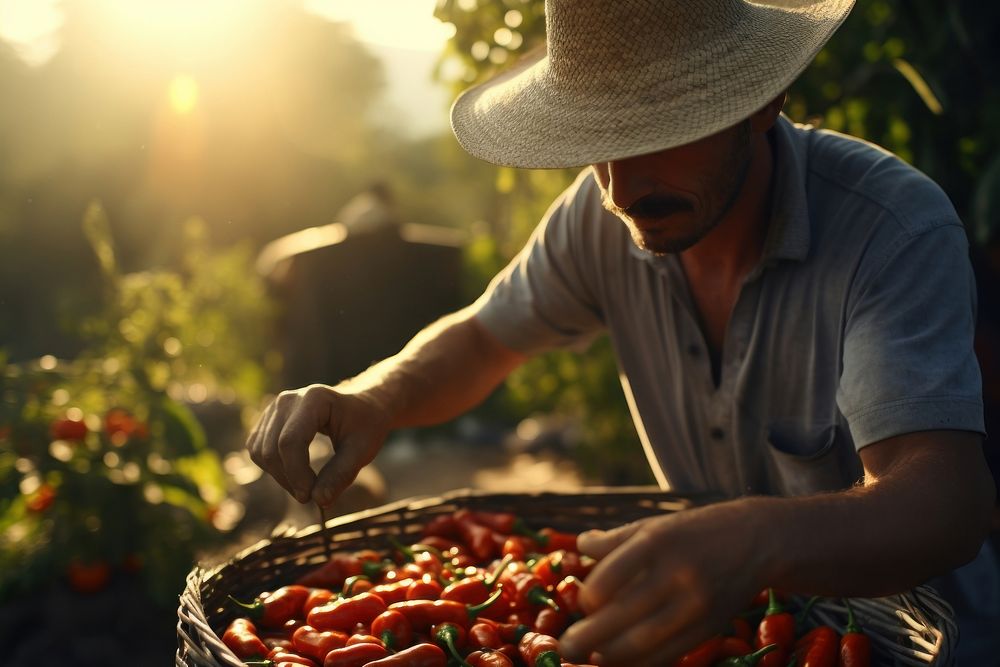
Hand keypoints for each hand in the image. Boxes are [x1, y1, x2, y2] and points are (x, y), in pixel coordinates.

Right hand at [245, 384, 391, 505]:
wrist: (363, 406)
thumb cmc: (366, 425)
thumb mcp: (363, 450)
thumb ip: (341, 474)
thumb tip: (319, 501)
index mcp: (314, 399)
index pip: (290, 441)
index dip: (296, 474)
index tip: (310, 497)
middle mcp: (289, 400)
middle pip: (272, 449)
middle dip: (289, 479)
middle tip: (312, 497)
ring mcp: (275, 408)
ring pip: (261, 451)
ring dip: (280, 477)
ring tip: (307, 486)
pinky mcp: (268, 419)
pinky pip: (258, 449)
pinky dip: (273, 469)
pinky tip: (296, 475)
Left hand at [558, 501, 769, 665]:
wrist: (757, 540)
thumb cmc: (695, 531)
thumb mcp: (654, 525)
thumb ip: (614, 539)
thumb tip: (579, 546)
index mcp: (656, 543)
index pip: (608, 580)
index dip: (587, 599)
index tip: (583, 604)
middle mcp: (676, 575)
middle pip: (621, 617)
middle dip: (587, 638)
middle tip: (566, 648)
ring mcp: (695, 605)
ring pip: (643, 643)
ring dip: (610, 657)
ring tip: (591, 658)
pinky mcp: (709, 628)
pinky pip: (667, 654)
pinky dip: (640, 663)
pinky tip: (622, 661)